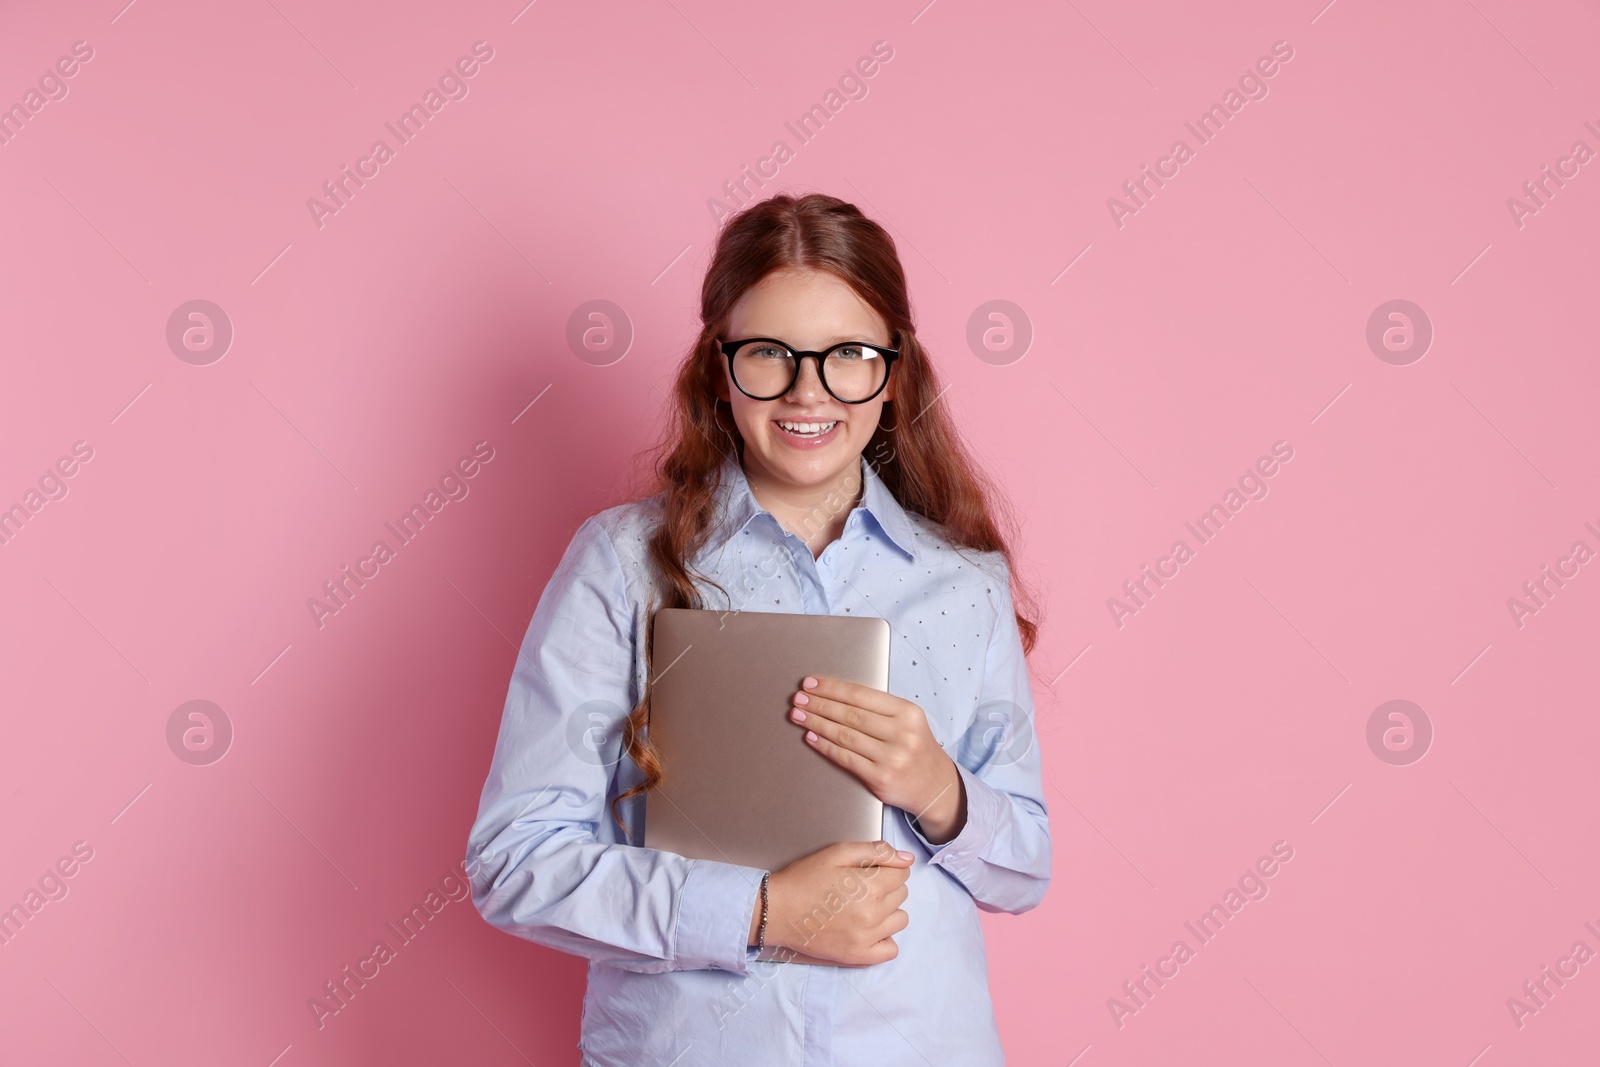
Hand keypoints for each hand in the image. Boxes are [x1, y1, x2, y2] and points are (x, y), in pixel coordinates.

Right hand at [750, 840, 912, 965]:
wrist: (777, 910)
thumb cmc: (804, 879)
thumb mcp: (838, 853)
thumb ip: (877, 852)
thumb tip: (907, 859)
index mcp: (870, 886)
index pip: (902, 873)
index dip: (888, 868)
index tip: (871, 871)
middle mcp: (872, 914)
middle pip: (901, 894)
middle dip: (887, 887)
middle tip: (861, 886)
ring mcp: (867, 938)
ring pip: (900, 920)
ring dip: (888, 911)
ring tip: (864, 906)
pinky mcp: (859, 956)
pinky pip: (891, 950)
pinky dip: (884, 939)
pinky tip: (868, 929)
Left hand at [789, 675, 966, 843]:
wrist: (935, 786)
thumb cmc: (916, 748)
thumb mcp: (909, 720)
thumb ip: (879, 708)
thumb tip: (835, 695)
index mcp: (908, 712)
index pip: (861, 695)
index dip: (832, 688)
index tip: (811, 683)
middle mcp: (901, 734)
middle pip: (850, 714)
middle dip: (819, 704)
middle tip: (798, 698)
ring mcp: (891, 758)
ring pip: (844, 736)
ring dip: (816, 723)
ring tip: (798, 715)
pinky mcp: (880, 779)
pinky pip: (845, 758)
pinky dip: (824, 746)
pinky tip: (811, 737)